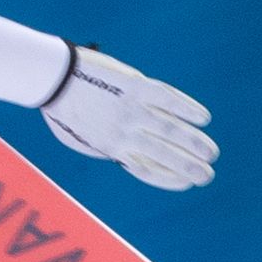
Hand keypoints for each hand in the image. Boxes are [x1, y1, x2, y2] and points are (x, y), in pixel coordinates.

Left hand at [42, 47, 215, 190]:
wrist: (49, 78)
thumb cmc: (60, 109)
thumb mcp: (77, 138)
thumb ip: (102, 147)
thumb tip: (121, 155)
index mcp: (110, 148)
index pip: (146, 169)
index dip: (169, 179)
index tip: (186, 183)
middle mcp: (124, 133)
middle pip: (163, 155)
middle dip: (188, 167)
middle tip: (207, 176)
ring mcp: (130, 110)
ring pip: (170, 130)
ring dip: (194, 144)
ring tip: (212, 153)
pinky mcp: (134, 86)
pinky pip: (166, 98)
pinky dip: (187, 107)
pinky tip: (204, 117)